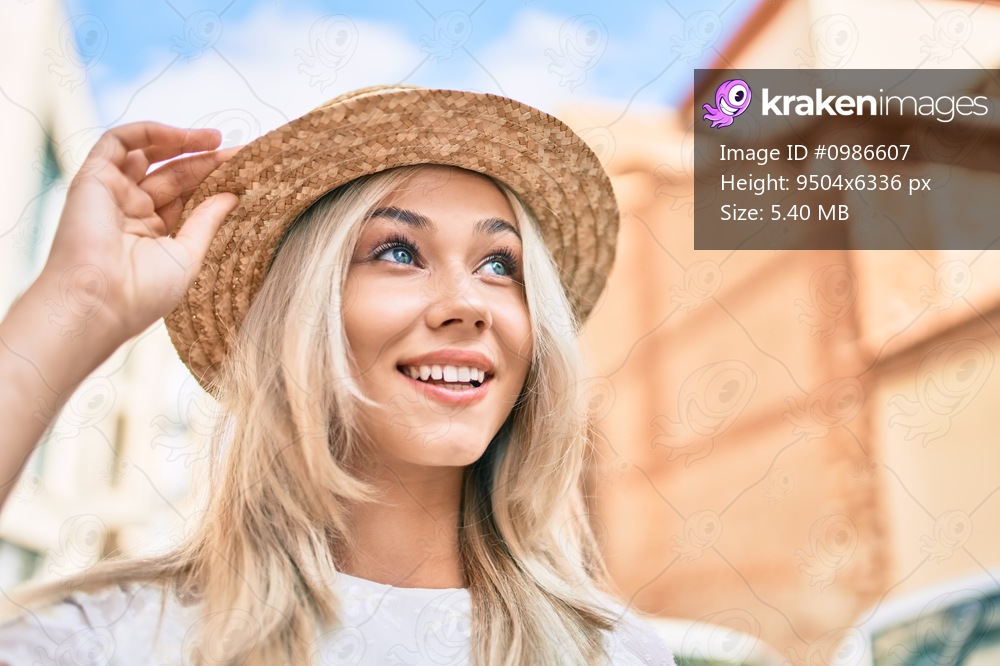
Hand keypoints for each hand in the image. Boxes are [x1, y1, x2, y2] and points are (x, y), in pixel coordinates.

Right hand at [41, 122, 238, 343]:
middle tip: (243, 153)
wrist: (99, 302)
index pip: (187, 197)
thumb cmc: (142, 293)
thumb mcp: (187, 255)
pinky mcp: (92, 178)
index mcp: (152, 233)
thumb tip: (232, 196)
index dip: (214, 181)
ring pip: (148, 155)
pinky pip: (118, 142)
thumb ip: (206, 222)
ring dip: (181, 142)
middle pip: (173, 175)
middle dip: (206, 161)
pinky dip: (150, 133)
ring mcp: (111, 193)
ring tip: (217, 140)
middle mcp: (131, 211)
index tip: (246, 171)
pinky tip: (184, 136)